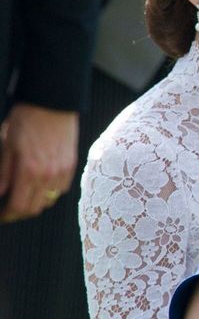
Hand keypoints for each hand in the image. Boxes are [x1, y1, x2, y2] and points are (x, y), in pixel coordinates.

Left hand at [0, 104, 78, 221]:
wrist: (52, 103)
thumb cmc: (26, 120)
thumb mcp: (6, 146)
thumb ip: (3, 174)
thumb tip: (0, 194)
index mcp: (29, 171)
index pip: (18, 206)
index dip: (6, 215)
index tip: (0, 214)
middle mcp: (48, 175)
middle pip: (34, 209)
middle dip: (19, 213)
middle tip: (8, 208)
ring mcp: (62, 171)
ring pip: (49, 201)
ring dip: (35, 203)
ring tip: (23, 196)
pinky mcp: (71, 165)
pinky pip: (61, 189)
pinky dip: (49, 192)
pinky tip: (40, 184)